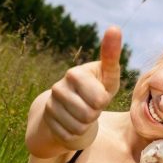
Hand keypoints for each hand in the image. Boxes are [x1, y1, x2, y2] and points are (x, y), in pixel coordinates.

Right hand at [43, 26, 121, 146]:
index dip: (102, 94)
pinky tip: (73, 124)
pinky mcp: (48, 121)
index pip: (97, 91)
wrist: (66, 114)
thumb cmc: (95, 93)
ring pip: (81, 125)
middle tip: (93, 107)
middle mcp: (61, 86)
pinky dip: (77, 134)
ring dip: (87, 124)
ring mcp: (52, 104)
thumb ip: (111, 60)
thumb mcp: (107, 80)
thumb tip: (114, 27)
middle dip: (97, 113)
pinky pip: (71, 135)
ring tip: (83, 115)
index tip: (110, 50)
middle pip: (92, 111)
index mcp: (77, 73)